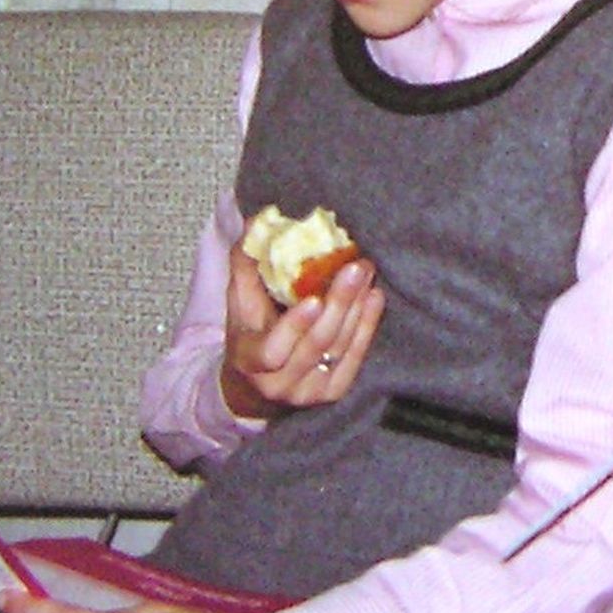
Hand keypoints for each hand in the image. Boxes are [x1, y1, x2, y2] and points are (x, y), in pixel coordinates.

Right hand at [221, 241, 383, 418]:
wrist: (257, 388)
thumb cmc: (248, 335)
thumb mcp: (238, 305)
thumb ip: (246, 266)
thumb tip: (257, 220)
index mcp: (251, 362)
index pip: (274, 351)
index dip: (295, 327)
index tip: (314, 298)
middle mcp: (282, 384)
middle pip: (317, 344)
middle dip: (340, 303)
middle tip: (356, 266)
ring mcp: (311, 392)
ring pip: (339, 348)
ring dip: (358, 308)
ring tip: (366, 273)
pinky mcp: (334, 391)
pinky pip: (355, 357)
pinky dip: (367, 326)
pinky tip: (374, 297)